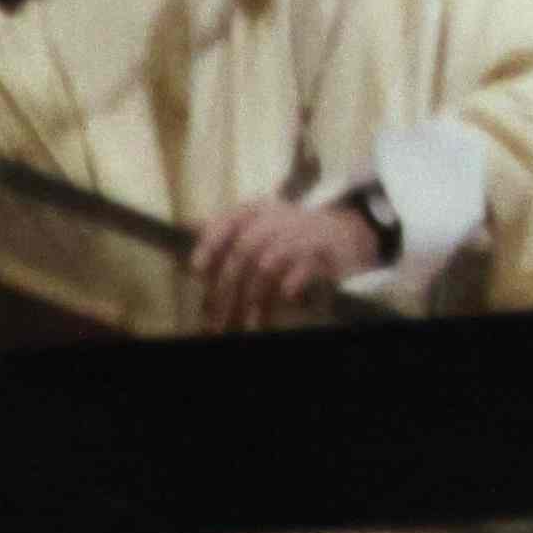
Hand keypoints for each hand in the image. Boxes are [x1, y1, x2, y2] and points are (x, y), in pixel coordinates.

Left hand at [189, 190, 374, 326]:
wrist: (343, 233)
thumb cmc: (290, 234)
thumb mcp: (259, 224)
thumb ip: (227, 231)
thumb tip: (188, 238)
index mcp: (258, 210)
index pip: (228, 221)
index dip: (210, 244)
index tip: (197, 270)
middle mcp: (279, 217)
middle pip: (244, 251)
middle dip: (227, 289)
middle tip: (218, 319)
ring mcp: (303, 233)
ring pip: (267, 266)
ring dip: (254, 299)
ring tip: (248, 323)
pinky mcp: (324, 253)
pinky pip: (300, 272)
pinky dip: (288, 289)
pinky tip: (282, 303)